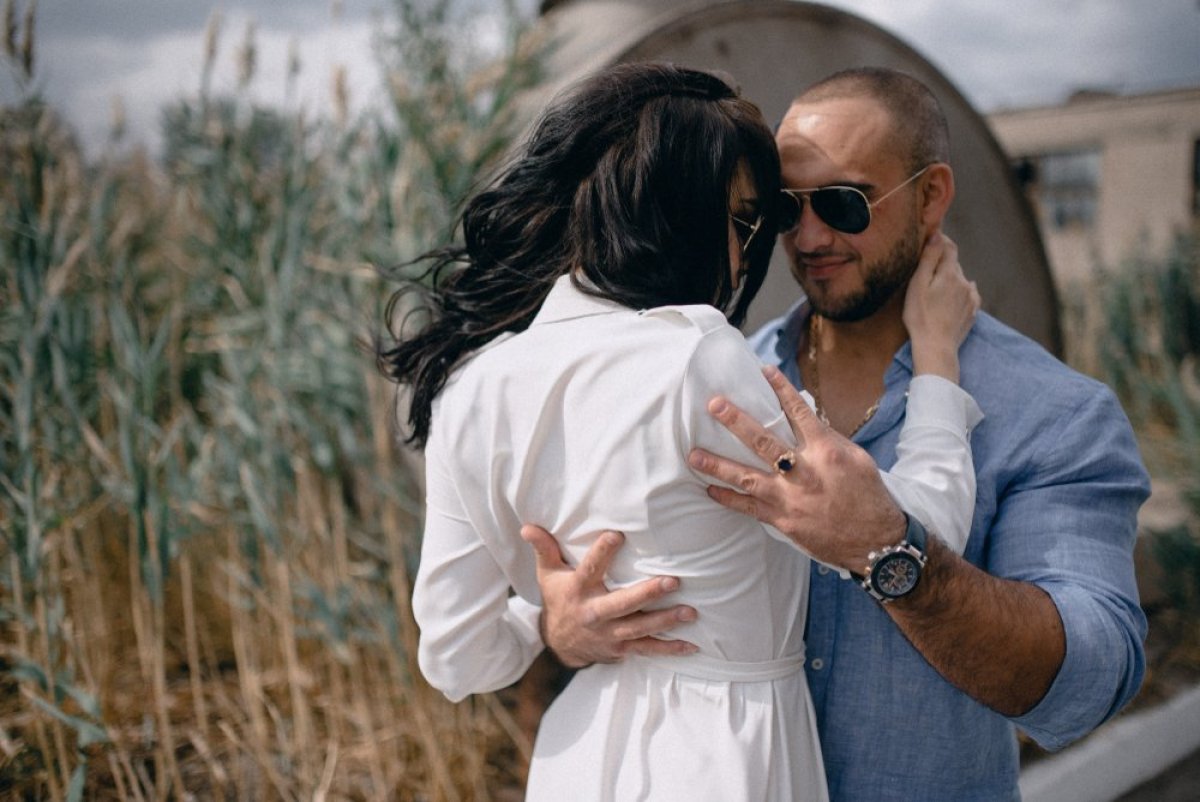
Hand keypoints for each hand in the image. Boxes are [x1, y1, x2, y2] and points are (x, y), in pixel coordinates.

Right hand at [520, 525, 698, 668]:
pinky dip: (670, 649)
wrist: (560, 643)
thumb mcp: (548, 574)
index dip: (602, 552)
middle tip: (672, 582)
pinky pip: (648, 650)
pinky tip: (692, 645)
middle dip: (647, 594)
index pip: (590, 568)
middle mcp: (594, 613)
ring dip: (666, 621)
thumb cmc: (560, 598)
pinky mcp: (622, 648)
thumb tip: (528, 526)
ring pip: (640, 628)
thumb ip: (544, 549)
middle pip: (622, 604)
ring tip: (690, 612)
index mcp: (578, 590)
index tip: (617, 535)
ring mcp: (610, 633)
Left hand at [687, 366, 905, 572]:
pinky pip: (749, 508)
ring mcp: (789, 497)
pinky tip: (710, 490)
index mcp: (825, 451)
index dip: (781, 390)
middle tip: (714, 405)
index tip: (764, 371)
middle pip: (763, 441)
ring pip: (746, 477)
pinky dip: (728, 498)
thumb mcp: (857, 459)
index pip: (799, 413)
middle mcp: (803, 472)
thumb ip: (829, 439)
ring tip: (694, 455)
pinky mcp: (783, 520)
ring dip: (718, 465)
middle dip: (736, 422)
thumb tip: (807, 420)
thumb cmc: (867, 495)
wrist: (874, 541)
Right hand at [903, 232, 979, 381]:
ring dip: (950, 280)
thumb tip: (937, 234)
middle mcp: (964, 282)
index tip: (930, 240)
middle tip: (926, 272)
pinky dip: (960, 293)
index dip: (940, 241)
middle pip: (954, 265)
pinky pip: (968, 295)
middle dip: (942, 264)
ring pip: (960, 280)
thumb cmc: (921, 316)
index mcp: (950, 273)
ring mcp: (971, 298)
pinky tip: (952, 299)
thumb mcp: (918, 284)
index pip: (949, 247)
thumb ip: (929, 258)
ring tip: (935, 291)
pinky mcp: (972, 311)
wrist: (936, 347)